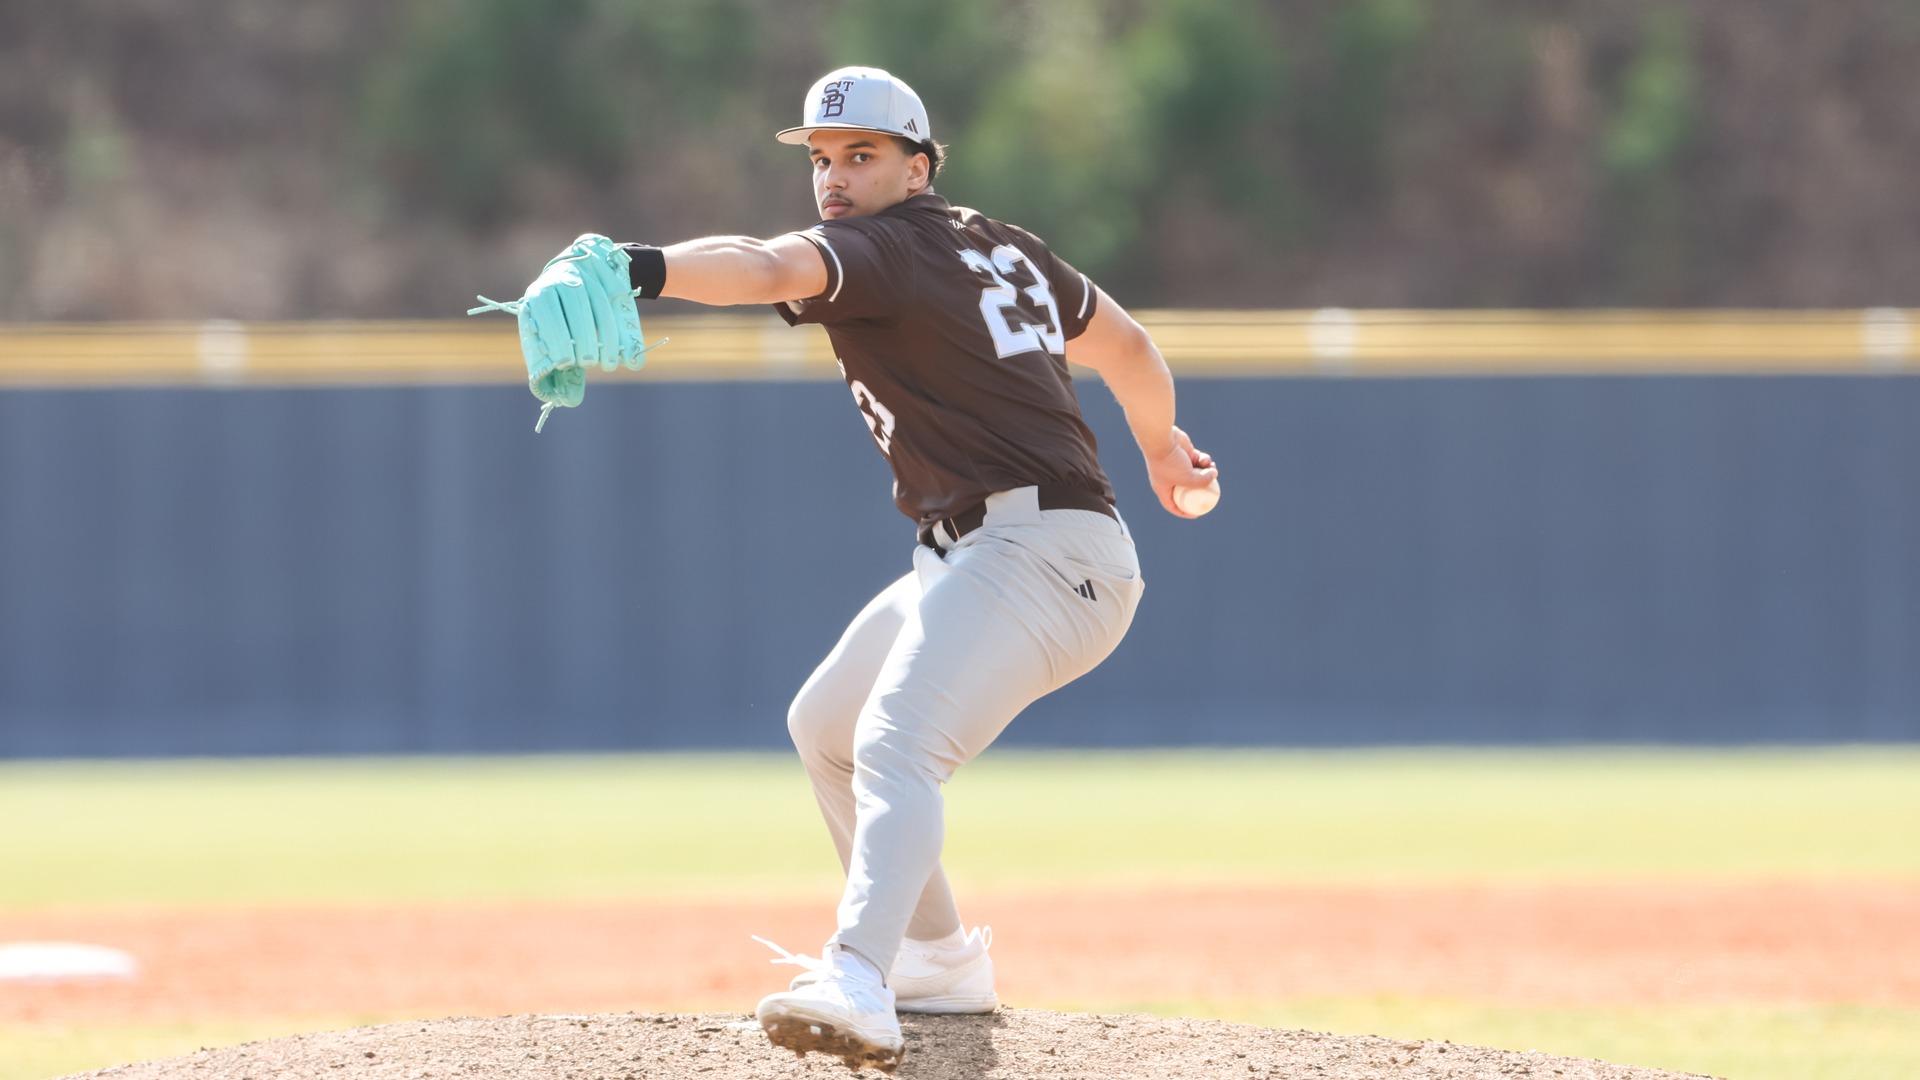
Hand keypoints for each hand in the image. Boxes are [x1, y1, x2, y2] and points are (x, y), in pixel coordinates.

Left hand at [468, 233, 660, 431]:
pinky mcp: (607, 271)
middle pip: (574, 302)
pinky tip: (625, 351)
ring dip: (605, 335)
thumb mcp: (559, 342)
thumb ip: (561, 370)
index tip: (565, 362)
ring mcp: (586, 271)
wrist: (586, 280)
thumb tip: (567, 400)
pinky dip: (621, 327)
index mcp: (538, 294)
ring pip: (598, 301)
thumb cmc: (567, 324)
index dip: (555, 335)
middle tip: (589, 363)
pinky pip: (617, 299)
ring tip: (608, 363)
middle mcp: (559, 276)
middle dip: (581, 336)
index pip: (545, 310)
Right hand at [1144, 425, 1217, 517]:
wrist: (1162, 439)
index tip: (1197, 514)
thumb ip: (1202, 481)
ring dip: (1206, 472)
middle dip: (1200, 489)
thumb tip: (1214, 476)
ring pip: (1196, 473)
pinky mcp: (1184, 453)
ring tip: (1212, 469)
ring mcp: (1177, 465)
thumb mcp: (1187, 478)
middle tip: (1211, 491)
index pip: (1172, 505)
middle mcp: (1169, 478)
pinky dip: (1203, 460)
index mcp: (1163, 488)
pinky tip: (1206, 459)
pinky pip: (1197, 460)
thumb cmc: (1170, 462)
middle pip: (1187, 489)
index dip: (1184, 512)